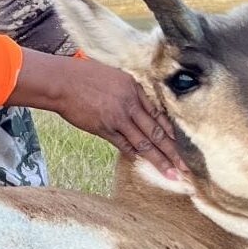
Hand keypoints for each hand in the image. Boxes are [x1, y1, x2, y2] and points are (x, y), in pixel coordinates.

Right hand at [11, 50, 184, 178]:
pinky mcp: (104, 128)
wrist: (61, 82)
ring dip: (159, 160)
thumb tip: (139, 105)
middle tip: (186, 168)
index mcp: (134, 89)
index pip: (159, 115)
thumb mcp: (114, 75)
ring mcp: (117, 118)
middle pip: (157, 132)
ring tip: (171, 174)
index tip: (183, 146)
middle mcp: (130, 104)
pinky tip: (143, 162)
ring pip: (144, 143)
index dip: (172, 132)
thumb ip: (129, 90)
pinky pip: (123, 144)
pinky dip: (134, 154)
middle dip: (173, 152)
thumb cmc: (83, 74)